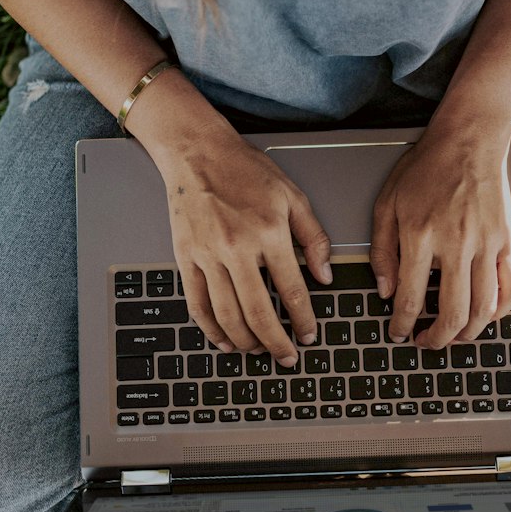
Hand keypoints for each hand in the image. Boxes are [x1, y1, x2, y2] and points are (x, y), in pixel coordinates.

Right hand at [151, 122, 332, 366]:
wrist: (198, 153)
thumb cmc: (246, 170)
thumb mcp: (292, 196)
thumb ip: (314, 238)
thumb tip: (325, 275)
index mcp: (269, 232)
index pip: (291, 290)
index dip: (303, 319)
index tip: (309, 335)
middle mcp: (237, 247)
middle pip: (257, 312)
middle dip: (275, 342)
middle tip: (287, 358)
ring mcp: (207, 255)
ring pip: (226, 314)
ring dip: (245, 341)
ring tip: (259, 351)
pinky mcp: (185, 258)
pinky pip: (197, 303)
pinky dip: (211, 328)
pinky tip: (224, 340)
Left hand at [368, 123, 510, 347]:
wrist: (469, 140)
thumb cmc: (426, 167)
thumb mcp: (387, 203)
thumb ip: (382, 249)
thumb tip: (386, 290)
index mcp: (421, 236)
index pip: (411, 299)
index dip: (403, 326)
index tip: (399, 334)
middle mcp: (456, 244)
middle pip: (453, 313)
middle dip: (437, 339)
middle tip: (426, 342)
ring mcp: (487, 244)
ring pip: (484, 308)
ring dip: (469, 332)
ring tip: (455, 336)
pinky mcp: (508, 240)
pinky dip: (501, 310)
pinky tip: (487, 315)